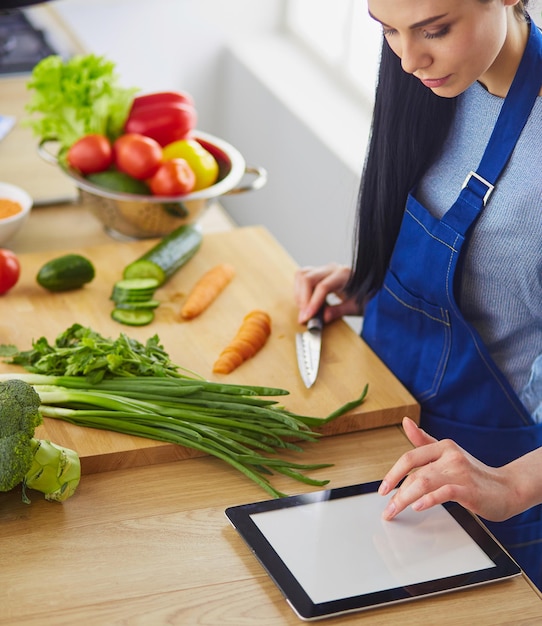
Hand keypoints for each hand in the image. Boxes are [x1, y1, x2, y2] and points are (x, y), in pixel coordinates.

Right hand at [294, 263, 360, 324]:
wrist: (370, 290)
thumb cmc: (366, 297)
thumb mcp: (356, 307)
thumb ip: (339, 311)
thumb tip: (324, 317)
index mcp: (344, 274)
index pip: (323, 287)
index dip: (313, 303)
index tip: (307, 316)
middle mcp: (332, 269)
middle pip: (308, 278)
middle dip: (302, 299)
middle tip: (304, 316)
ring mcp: (324, 270)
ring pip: (302, 275)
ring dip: (299, 294)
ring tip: (304, 310)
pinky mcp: (319, 273)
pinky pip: (302, 277)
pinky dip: (300, 290)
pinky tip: (305, 303)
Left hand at [379, 417, 516, 522]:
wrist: (508, 488)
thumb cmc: (473, 473)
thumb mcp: (447, 453)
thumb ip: (424, 440)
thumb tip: (405, 422)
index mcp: (443, 446)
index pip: (410, 457)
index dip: (393, 473)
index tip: (383, 489)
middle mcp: (450, 456)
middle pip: (414, 472)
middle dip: (397, 492)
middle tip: (388, 508)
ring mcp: (460, 472)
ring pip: (424, 481)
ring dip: (405, 498)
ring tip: (395, 510)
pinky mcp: (469, 489)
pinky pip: (444, 492)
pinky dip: (429, 499)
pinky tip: (418, 506)